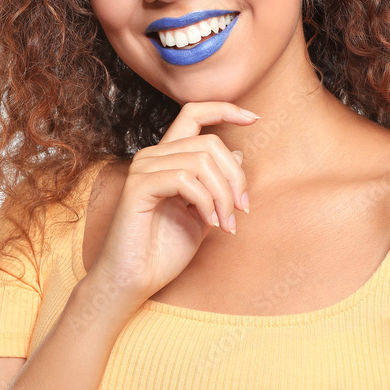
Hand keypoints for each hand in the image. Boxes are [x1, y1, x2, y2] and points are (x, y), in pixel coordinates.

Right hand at [86, 101, 257, 312]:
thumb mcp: (203, 214)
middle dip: (235, 177)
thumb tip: (237, 152)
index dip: (226, 109)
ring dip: (224, 195)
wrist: (133, 281)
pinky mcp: (138, 186)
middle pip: (209, 142)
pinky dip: (206, 202)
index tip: (255, 118)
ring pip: (201, 161)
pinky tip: (210, 223)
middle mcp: (154, 156)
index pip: (194, 113)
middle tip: (242, 210)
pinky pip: (185, 179)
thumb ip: (217, 186)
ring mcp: (144, 169)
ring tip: (226, 224)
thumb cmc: (164, 251)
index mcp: (168, 157)